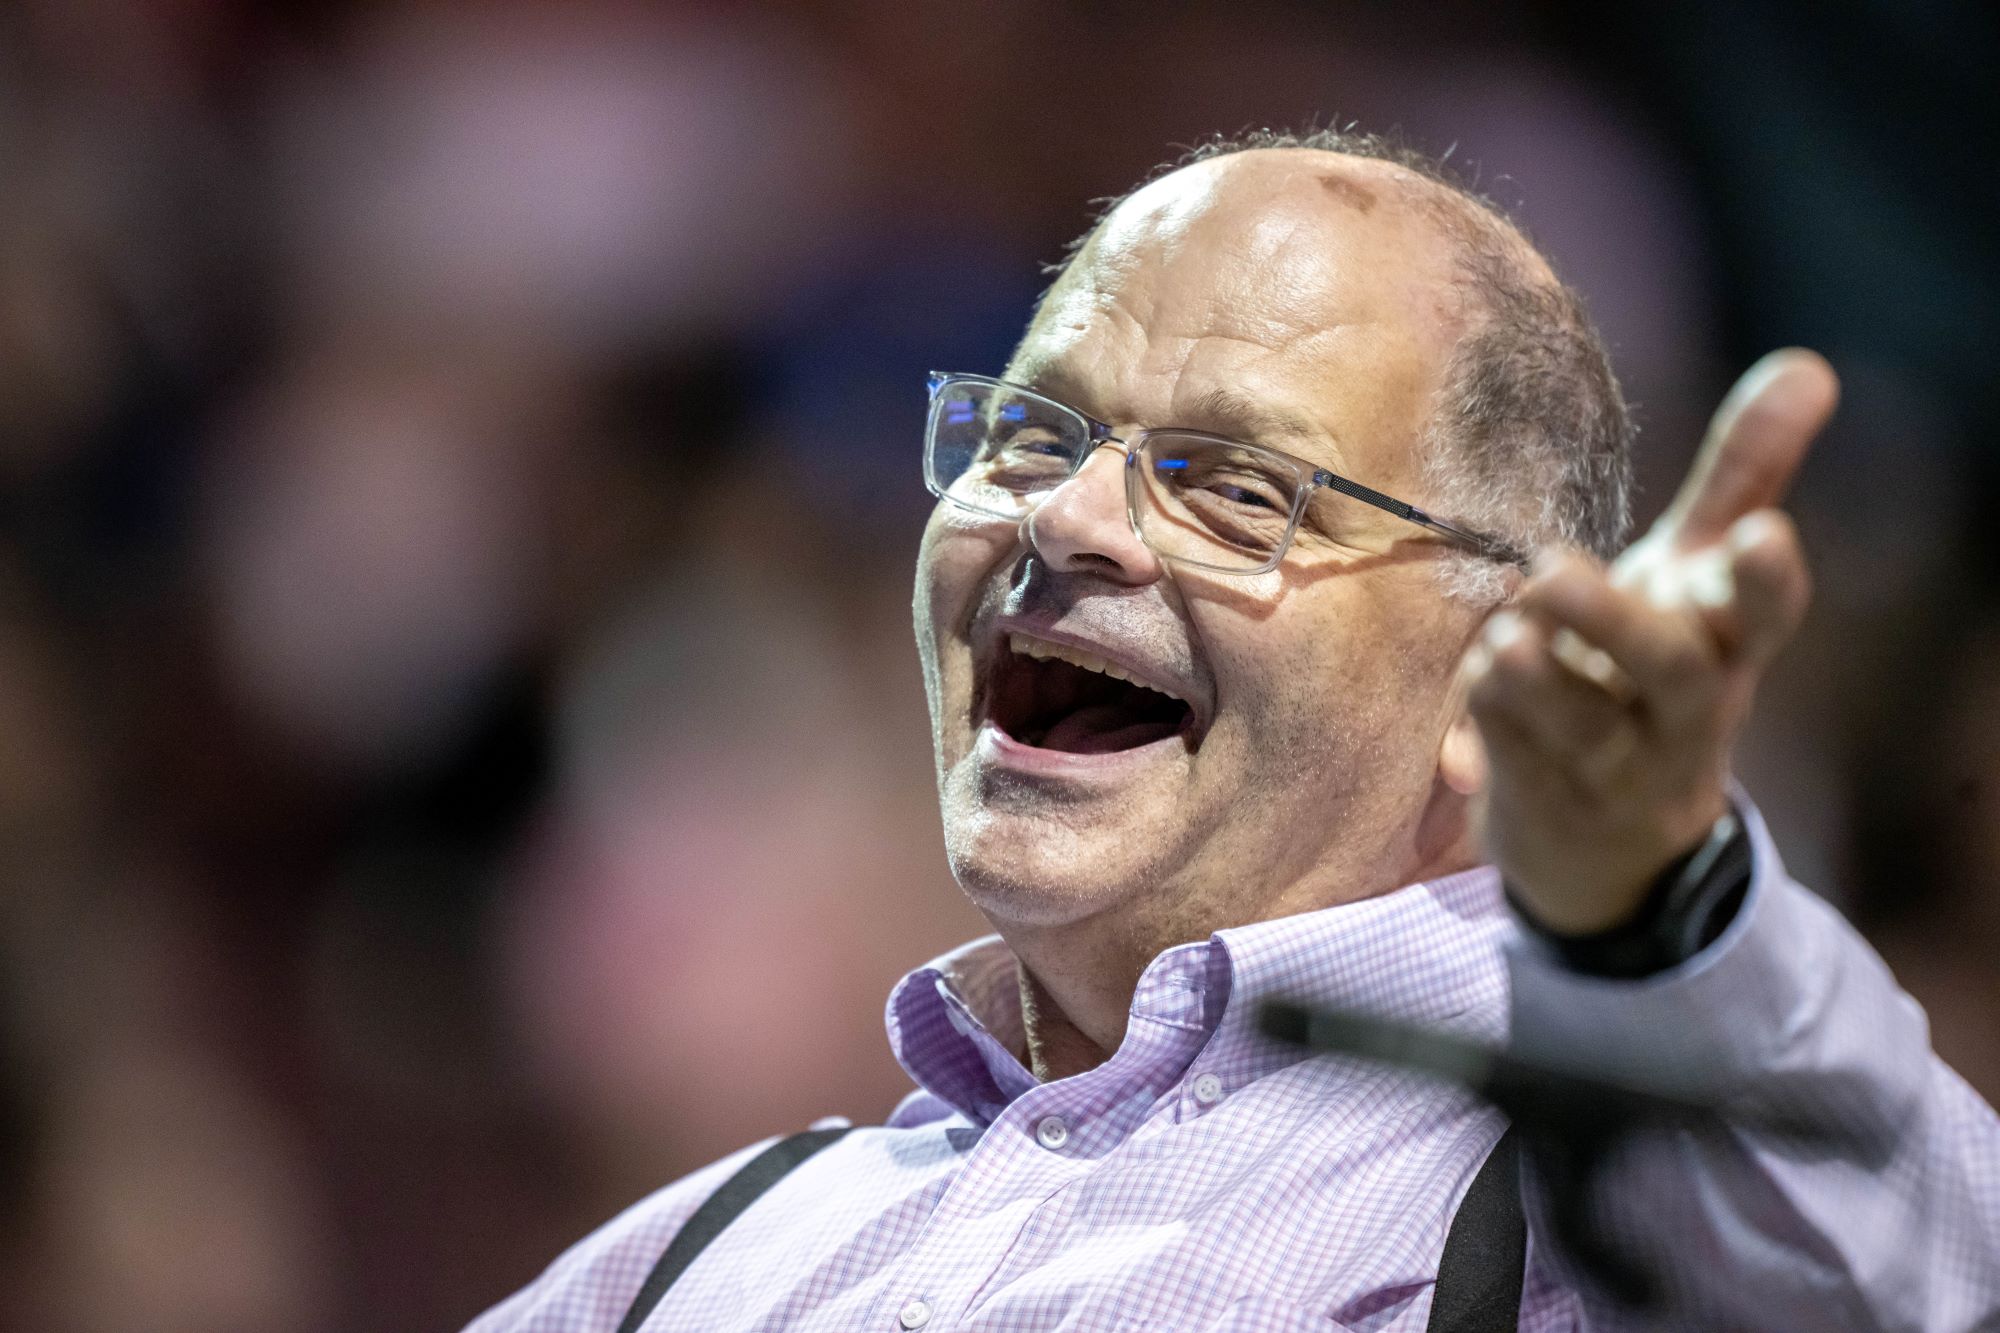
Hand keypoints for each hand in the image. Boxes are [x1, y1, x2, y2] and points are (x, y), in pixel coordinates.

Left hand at [1462, 349, 1839, 935]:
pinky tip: (1477, 673)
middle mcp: (1681, 711)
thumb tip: (1807, 364)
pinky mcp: (1545, 799)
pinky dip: (1494, 716)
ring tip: (1506, 635)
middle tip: (1552, 570)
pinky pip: (1516, 758)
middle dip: (1619, 623)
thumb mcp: (1695, 577)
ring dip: (1538, 681)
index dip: (1766, 582)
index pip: (1767, 618)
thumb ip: (1742, 478)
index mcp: (1727, 648)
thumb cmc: (1654, 672)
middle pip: (1672, 674)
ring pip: (1583, 726)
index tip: (1763, 534)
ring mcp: (1615, 764)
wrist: (1611, 845)